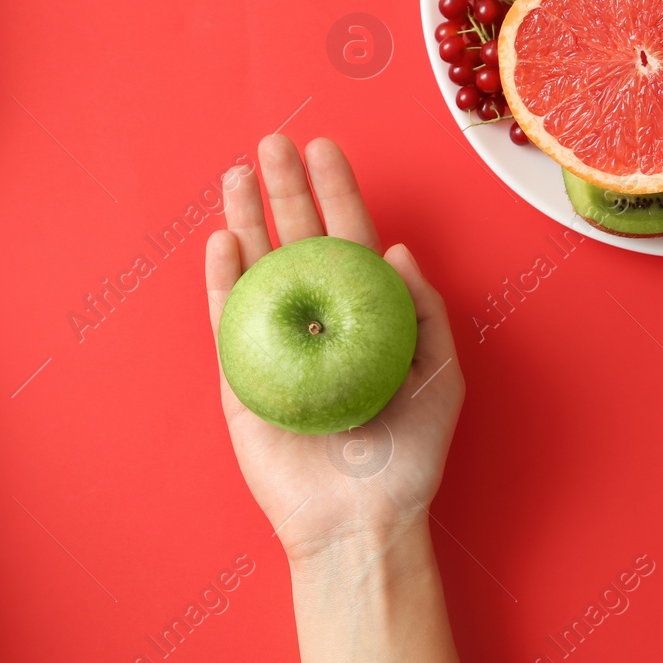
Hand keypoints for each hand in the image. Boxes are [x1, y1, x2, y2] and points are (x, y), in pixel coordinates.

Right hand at [205, 135, 464, 563]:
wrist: (359, 519)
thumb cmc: (407, 456)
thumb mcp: (440, 376)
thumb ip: (422, 311)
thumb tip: (396, 250)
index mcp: (365, 317)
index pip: (348, 238)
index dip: (337, 192)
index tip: (323, 148)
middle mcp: (318, 321)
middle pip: (297, 240)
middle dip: (284, 189)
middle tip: (272, 143)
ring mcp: (276, 345)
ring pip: (256, 268)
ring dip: (245, 219)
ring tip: (235, 174)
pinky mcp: (241, 376)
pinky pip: (228, 318)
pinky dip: (223, 278)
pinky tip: (223, 239)